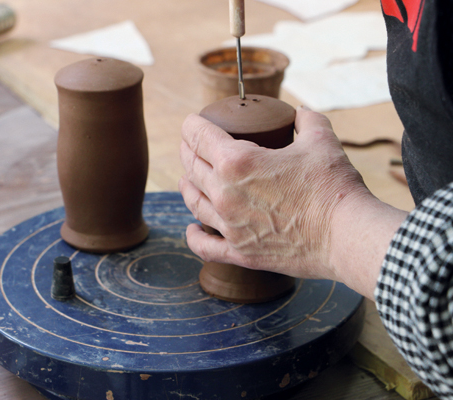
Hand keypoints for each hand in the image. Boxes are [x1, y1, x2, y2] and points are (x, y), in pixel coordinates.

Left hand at [179, 106, 371, 281]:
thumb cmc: (332, 186)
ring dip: (187, 186)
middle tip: (190, 146)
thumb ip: (307, 120)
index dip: (191, 125)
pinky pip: (205, 246)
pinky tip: (192, 229)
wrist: (346, 236)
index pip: (199, 136)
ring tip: (187, 179)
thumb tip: (301, 112)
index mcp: (236, 162)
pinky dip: (194, 236)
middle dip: (188, 151)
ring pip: (194, 202)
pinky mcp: (240, 252)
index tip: (191, 122)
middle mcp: (224, 194)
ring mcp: (229, 226)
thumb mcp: (321, 141)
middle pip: (192, 167)